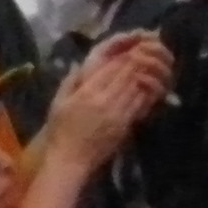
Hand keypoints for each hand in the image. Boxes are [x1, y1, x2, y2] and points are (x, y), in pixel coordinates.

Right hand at [38, 30, 173, 166]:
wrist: (71, 159)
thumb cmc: (60, 130)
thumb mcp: (58, 102)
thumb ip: (70, 82)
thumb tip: (79, 65)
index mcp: (86, 94)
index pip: (109, 70)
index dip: (121, 58)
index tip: (129, 49)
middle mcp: (105, 101)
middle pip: (125, 77)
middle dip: (135, 64)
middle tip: (144, 53)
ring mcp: (117, 115)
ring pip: (134, 90)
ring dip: (142, 77)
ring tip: (148, 67)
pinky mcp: (125, 126)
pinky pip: (138, 106)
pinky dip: (144, 95)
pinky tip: (146, 88)